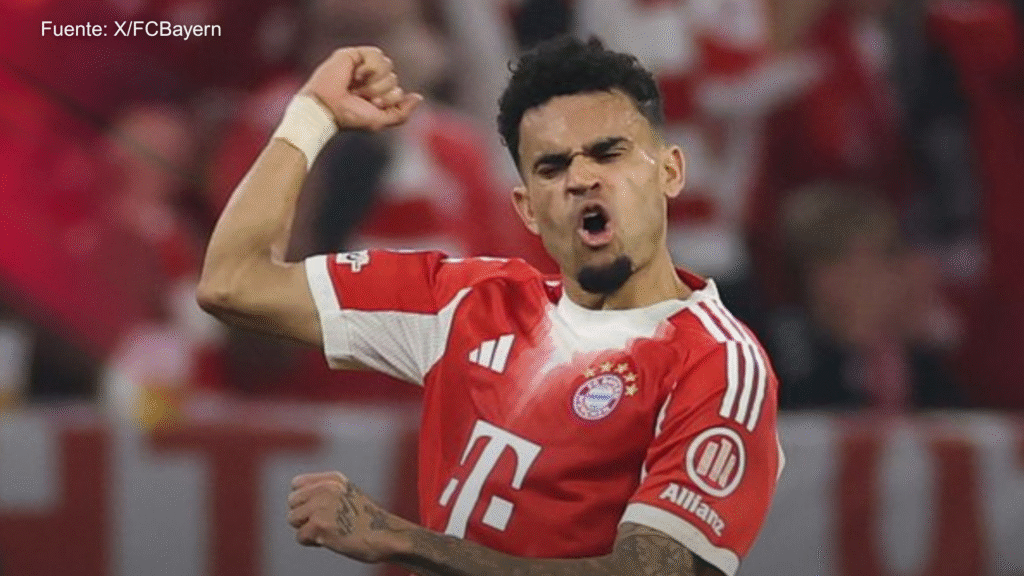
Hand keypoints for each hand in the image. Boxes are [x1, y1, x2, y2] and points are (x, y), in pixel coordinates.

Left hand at [287, 471, 411, 562]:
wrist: (385, 536)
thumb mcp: (347, 494)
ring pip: (293, 519)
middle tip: (323, 522)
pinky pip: (300, 537)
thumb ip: (324, 491)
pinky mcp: (320, 525)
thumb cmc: (367, 521)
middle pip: (292, 502)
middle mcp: (326, 488)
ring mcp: (323, 506)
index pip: (297, 484)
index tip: (315, 510)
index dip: (302, 500)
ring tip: (328, 531)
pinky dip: (312, 542)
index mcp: (333, 479)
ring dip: (306, 529)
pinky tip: (330, 540)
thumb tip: (295, 498)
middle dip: (303, 515)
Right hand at [300, 46, 422, 131]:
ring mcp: (362, 66)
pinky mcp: (354, 55)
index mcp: (376, 95)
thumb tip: (419, 97)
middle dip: (381, 91)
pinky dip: (371, 67)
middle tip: (362, 97)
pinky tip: (356, 74)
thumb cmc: (350, 117)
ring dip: (375, 82)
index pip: (398, 92)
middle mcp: (370, 80)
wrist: (327, 108)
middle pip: (394, 79)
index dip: (388, 100)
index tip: (371, 106)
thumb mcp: (381, 121)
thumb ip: (402, 113)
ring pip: (388, 65)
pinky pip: (377, 54)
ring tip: (357, 87)